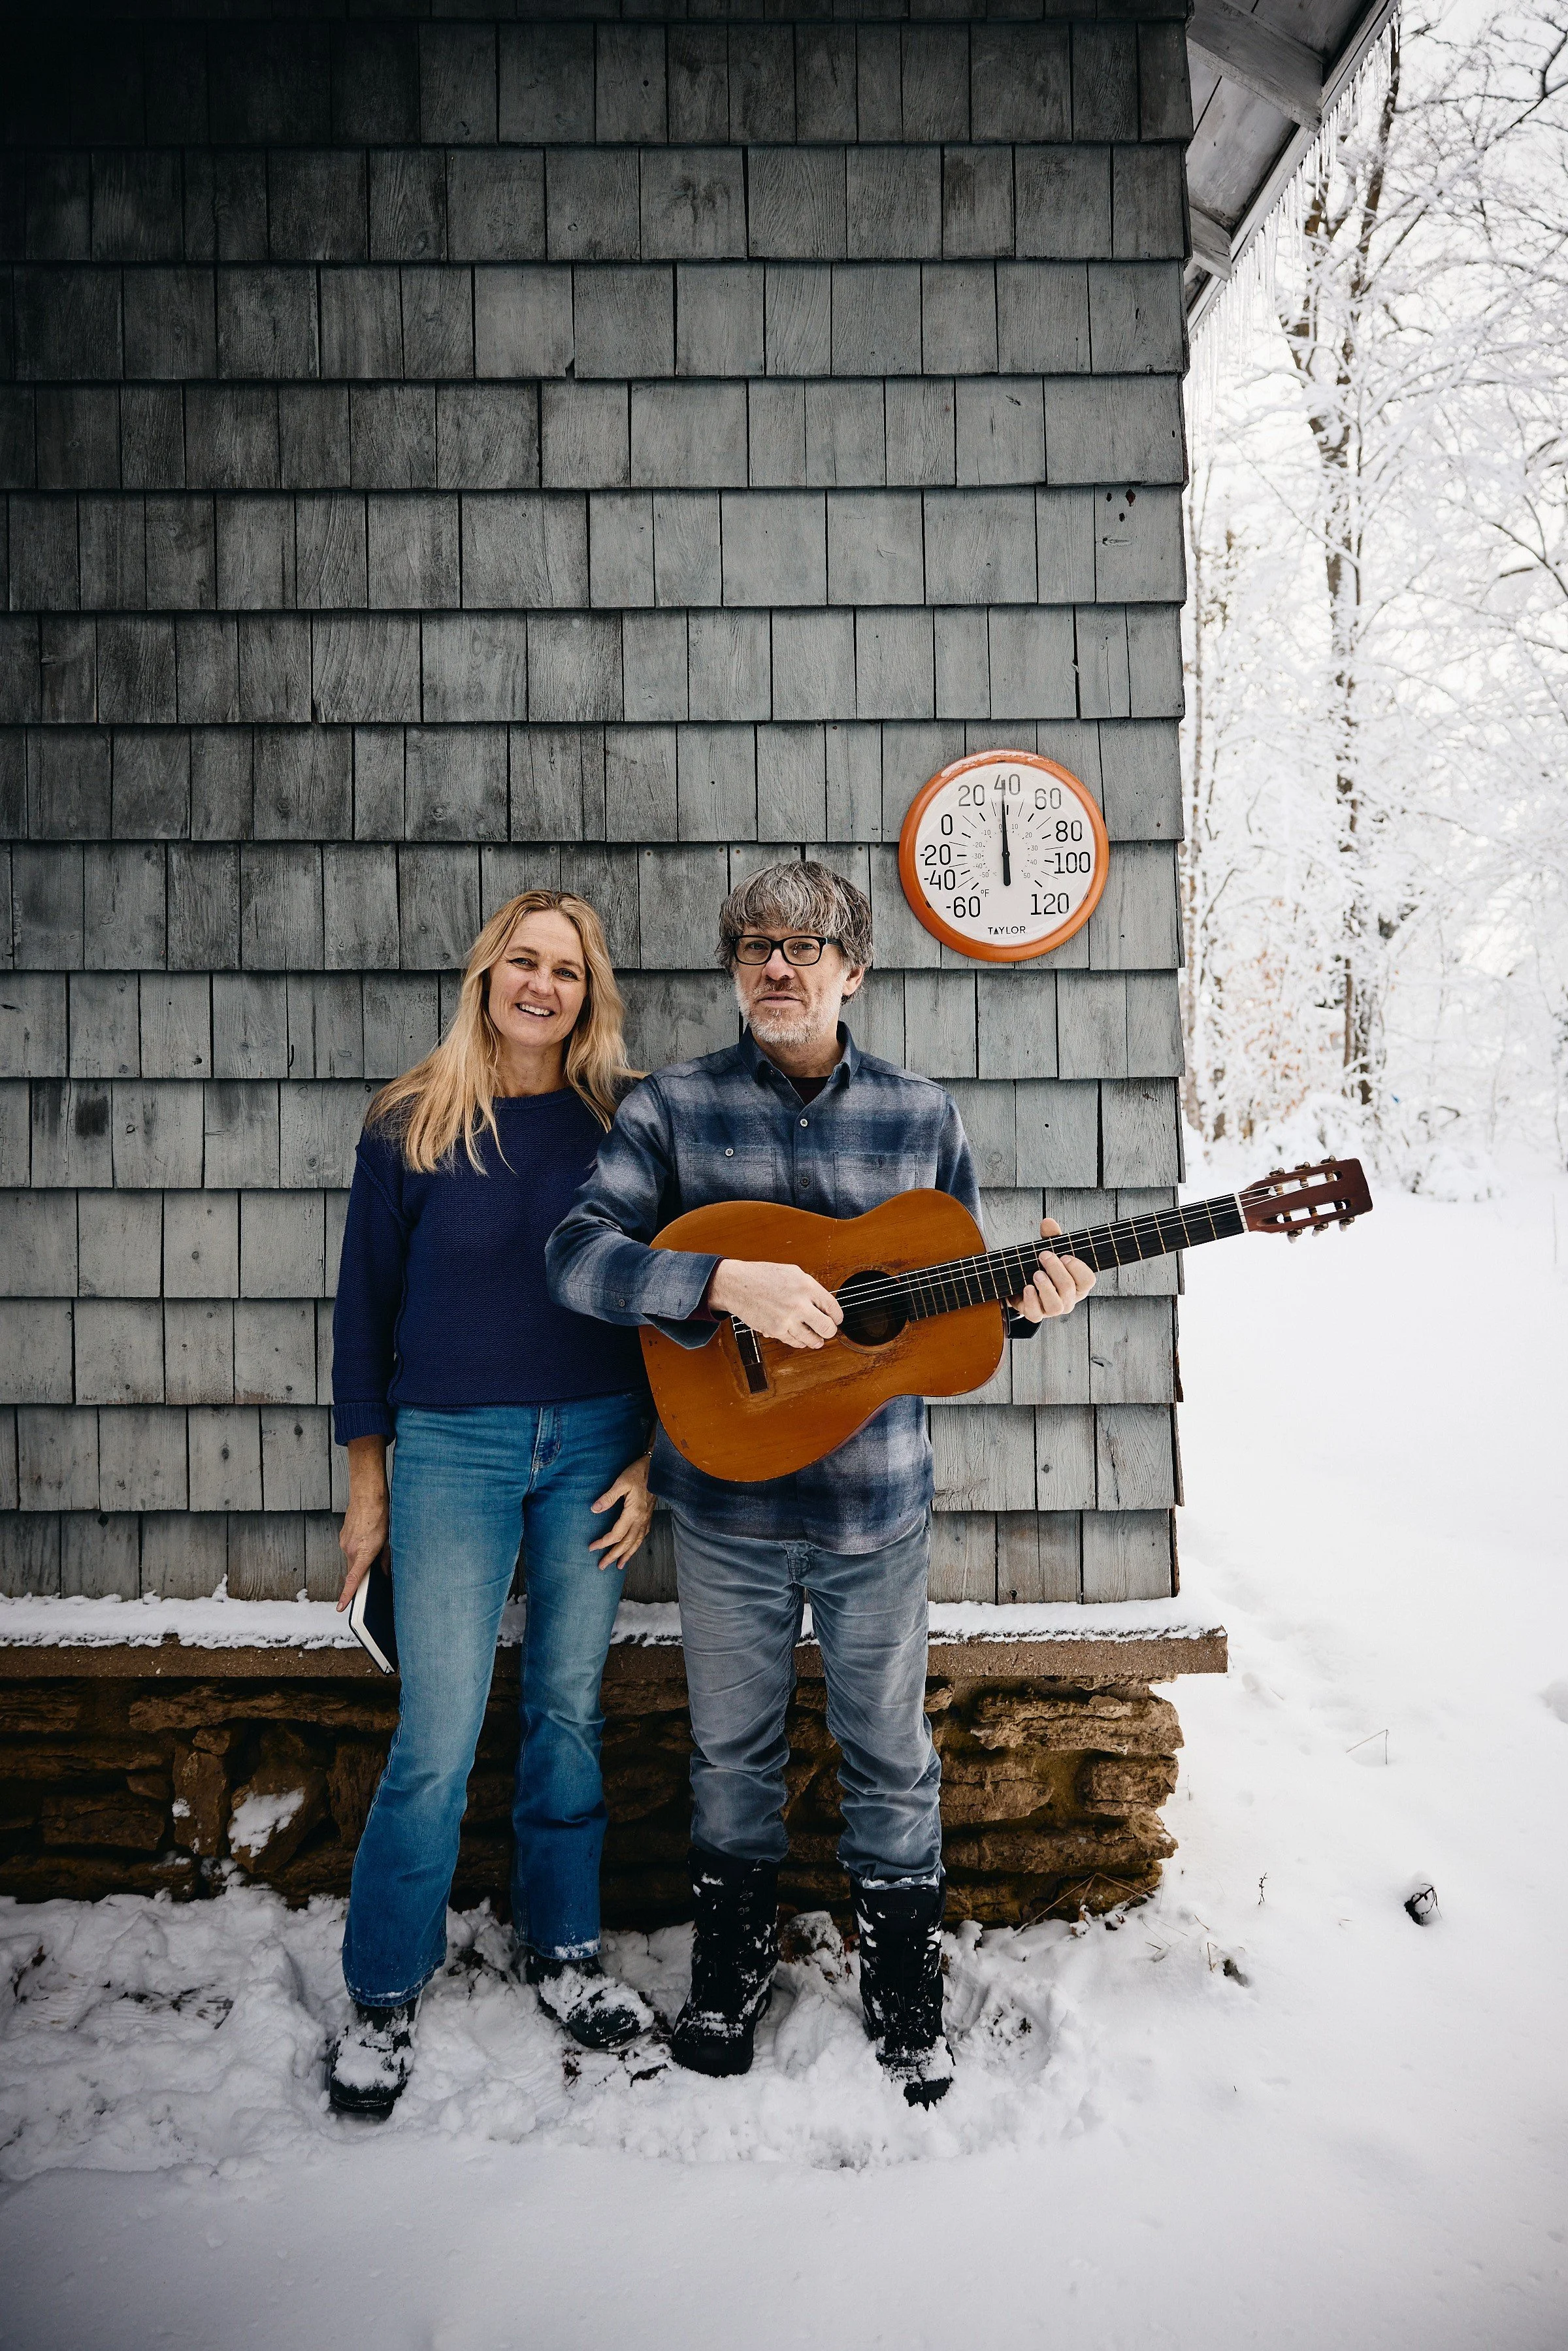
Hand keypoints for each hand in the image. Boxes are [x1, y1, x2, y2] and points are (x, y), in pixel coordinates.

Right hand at [336, 1436, 389, 1610]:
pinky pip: (350, 1549)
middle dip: (363, 1573)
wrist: (367, 1495)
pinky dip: (358, 1548)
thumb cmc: (380, 1515)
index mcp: (362, 1553)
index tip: (341, 1608)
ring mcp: (344, 1543)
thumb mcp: (388, 1540)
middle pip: (354, 1570)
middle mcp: (349, 1550)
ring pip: (353, 1559)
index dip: (347, 1596)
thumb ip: (385, 1559)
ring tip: (376, 1545)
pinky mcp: (343, 1536)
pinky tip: (368, 1538)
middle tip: (376, 1571)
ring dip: (362, 1558)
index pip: (352, 1580)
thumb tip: (384, 1572)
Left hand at [589, 1451, 654, 1570]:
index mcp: (633, 1513)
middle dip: (613, 1556)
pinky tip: (633, 1547)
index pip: (616, 1534)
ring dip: (627, 1555)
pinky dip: (637, 1545)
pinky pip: (643, 1535)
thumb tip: (594, 1509)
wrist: (657, 1467)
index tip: (592, 1548)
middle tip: (602, 1566)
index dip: (603, 1543)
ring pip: (637, 1542)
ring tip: (619, 1565)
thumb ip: (608, 1497)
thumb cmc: (638, 1473)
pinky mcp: (649, 1515)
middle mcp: (641, 1519)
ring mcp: (647, 1518)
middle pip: (626, 1543)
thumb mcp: (621, 1482)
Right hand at [708, 1258, 843, 1349]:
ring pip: (813, 1340)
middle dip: (830, 1331)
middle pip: (827, 1328)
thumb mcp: (793, 1273)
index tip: (836, 1320)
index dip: (837, 1317)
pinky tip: (800, 1338)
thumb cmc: (762, 1276)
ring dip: (817, 1341)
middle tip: (827, 1330)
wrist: (737, 1284)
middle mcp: (799, 1303)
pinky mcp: (776, 1330)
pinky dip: (800, 1342)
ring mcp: (788, 1319)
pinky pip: (795, 1342)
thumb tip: (824, 1304)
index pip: (833, 1308)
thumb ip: (810, 1288)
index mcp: (807, 1286)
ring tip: (817, 1339)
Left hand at [1010, 1217, 1095, 1321]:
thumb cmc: (1043, 1268)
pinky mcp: (1036, 1314)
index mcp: (1078, 1284)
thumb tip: (1048, 1222)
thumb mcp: (1050, 1250)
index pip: (1088, 1280)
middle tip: (1044, 1255)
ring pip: (1056, 1305)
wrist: (1022, 1284)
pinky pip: (1036, 1313)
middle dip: (1056, 1270)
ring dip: (1045, 1287)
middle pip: (1069, 1288)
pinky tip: (1027, 1287)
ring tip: (1036, 1273)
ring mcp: (1053, 1309)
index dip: (1077, 1268)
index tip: (1065, 1255)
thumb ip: (1051, 1238)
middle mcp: (1069, 1299)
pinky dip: (1031, 1300)